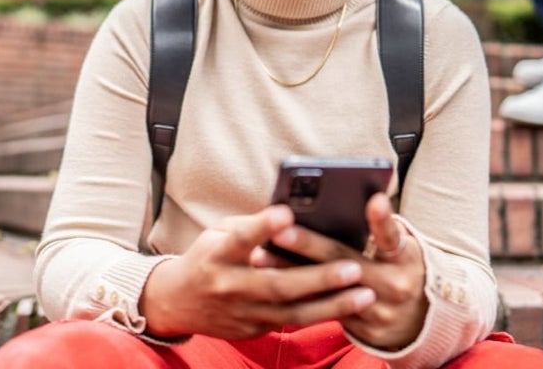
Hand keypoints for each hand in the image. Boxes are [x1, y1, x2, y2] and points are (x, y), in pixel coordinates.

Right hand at [139, 205, 375, 339]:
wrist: (176, 303)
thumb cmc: (207, 257)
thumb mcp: (219, 234)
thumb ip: (252, 227)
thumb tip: (292, 213)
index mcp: (216, 255)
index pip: (241, 239)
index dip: (263, 226)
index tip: (287, 212)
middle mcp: (229, 287)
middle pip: (277, 284)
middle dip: (318, 278)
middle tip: (354, 267)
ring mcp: (242, 313)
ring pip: (293, 312)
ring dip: (333, 304)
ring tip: (366, 294)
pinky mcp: (253, 329)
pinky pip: (292, 322)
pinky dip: (323, 314)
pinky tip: (351, 307)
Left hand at [257, 193, 427, 349]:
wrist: (422, 318)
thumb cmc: (402, 266)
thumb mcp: (401, 246)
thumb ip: (380, 228)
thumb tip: (350, 201)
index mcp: (406, 259)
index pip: (392, 236)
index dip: (383, 219)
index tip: (374, 199)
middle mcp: (395, 286)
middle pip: (346, 262)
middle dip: (310, 245)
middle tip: (280, 230)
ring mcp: (379, 313)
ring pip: (328, 291)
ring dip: (292, 273)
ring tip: (262, 256)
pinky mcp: (365, 333)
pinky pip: (326, 312)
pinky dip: (299, 295)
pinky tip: (271, 281)